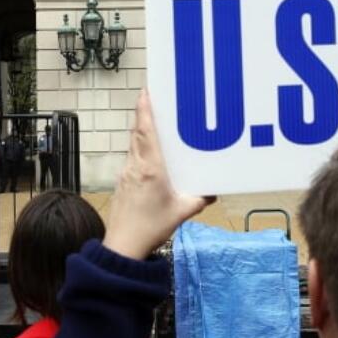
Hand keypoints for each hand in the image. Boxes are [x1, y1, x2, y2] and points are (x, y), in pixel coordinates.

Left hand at [104, 90, 210, 259]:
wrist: (123, 246)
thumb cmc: (152, 227)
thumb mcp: (182, 212)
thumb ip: (200, 199)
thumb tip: (214, 190)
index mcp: (150, 168)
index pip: (146, 132)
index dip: (145, 110)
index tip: (145, 91)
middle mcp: (135, 166)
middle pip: (137, 133)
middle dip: (144, 114)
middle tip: (153, 97)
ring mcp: (126, 173)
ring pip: (133, 144)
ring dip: (141, 130)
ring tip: (153, 120)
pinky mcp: (122, 182)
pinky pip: (131, 157)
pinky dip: (139, 147)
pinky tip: (148, 152)